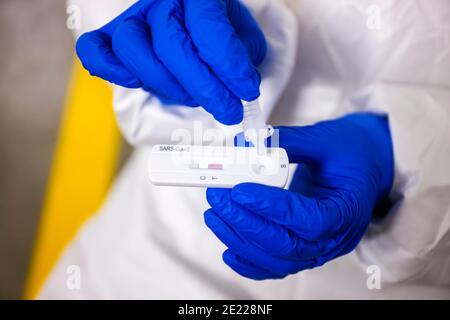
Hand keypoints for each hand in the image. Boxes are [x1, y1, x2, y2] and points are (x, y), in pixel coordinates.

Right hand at [76, 0, 266, 124]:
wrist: (188, 12)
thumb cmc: (214, 23)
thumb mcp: (240, 30)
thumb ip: (243, 51)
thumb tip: (242, 82)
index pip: (209, 28)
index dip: (229, 65)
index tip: (246, 91)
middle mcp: (161, 3)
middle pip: (172, 45)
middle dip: (204, 87)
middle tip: (227, 110)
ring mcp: (134, 19)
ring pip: (134, 48)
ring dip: (165, 82)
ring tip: (190, 97)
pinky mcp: (113, 37)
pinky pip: (95, 49)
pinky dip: (108, 67)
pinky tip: (132, 81)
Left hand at [204, 113, 393, 279]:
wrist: (366, 166)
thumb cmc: (350, 152)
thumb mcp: (323, 139)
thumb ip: (286, 142)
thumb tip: (246, 144)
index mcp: (347, 209)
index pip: (309, 220)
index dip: (272, 208)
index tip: (241, 190)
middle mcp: (335, 238)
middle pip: (286, 245)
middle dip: (245, 222)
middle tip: (219, 197)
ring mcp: (319, 248)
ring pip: (277, 259)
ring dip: (241, 240)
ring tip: (215, 215)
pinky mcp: (305, 249)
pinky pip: (277, 266)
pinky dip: (250, 263)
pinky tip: (228, 249)